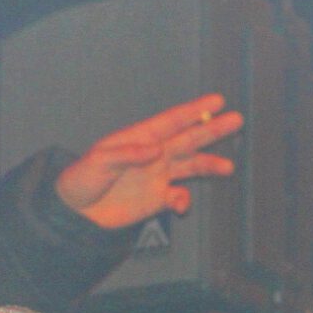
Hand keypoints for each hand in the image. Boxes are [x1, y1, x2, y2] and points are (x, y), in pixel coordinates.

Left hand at [53, 95, 244, 230]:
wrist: (76, 211)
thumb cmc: (81, 178)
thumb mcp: (99, 161)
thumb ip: (127, 154)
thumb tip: (156, 149)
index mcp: (139, 138)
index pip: (172, 121)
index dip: (194, 110)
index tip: (216, 101)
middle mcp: (154, 153)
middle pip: (189, 139)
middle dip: (212, 130)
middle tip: (236, 120)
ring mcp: (157, 175)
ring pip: (191, 166)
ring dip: (209, 165)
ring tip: (228, 166)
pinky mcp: (157, 198)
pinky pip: (178, 196)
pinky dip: (183, 200)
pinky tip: (180, 205)